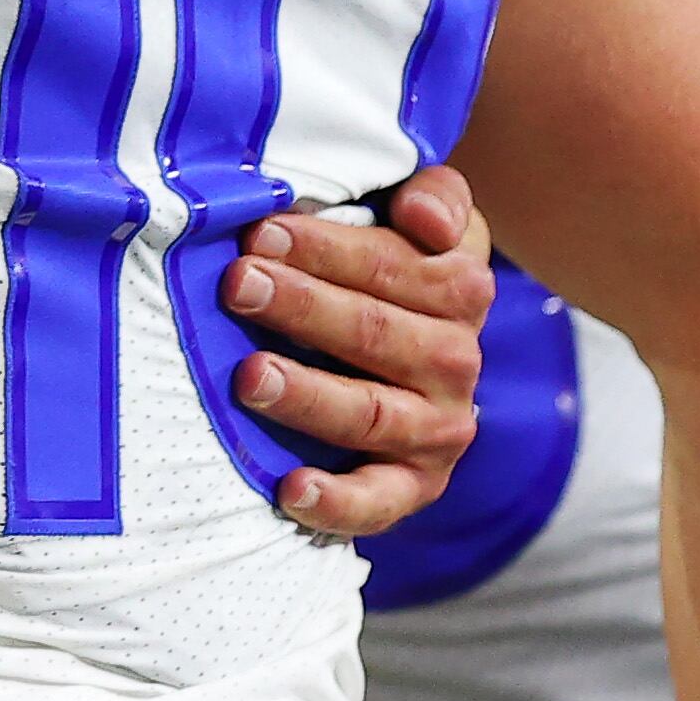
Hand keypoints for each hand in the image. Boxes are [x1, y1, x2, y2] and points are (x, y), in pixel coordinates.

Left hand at [226, 161, 493, 534]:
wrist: (419, 344)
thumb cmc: (394, 260)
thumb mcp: (424, 211)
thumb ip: (435, 198)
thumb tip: (424, 217)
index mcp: (461, 288)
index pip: (393, 265)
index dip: (326, 248)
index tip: (261, 233)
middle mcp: (457, 361)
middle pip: (374, 333)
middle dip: (302, 307)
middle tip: (238, 285)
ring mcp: (438, 429)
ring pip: (370, 412)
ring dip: (309, 395)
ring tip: (250, 375)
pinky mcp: (414, 485)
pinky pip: (379, 501)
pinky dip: (338, 502)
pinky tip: (291, 489)